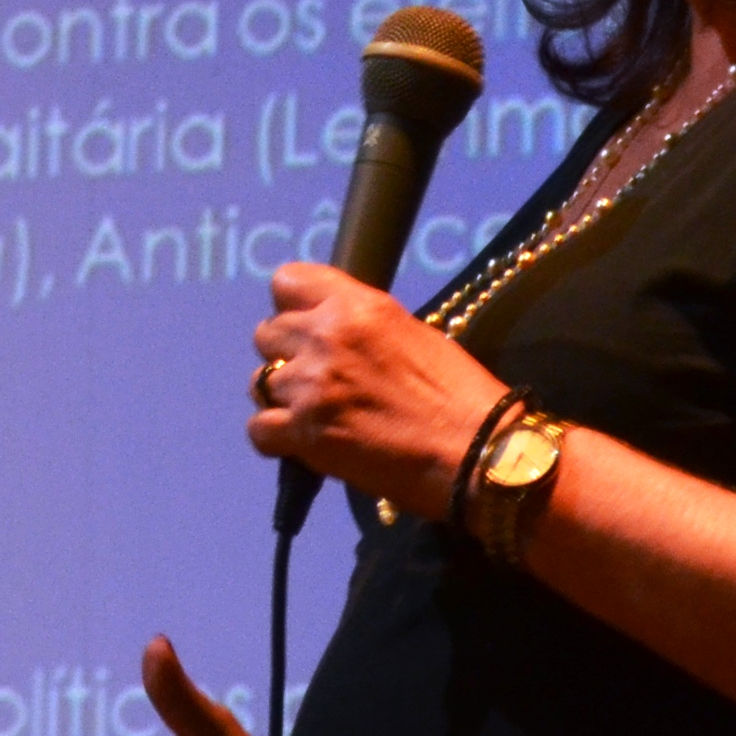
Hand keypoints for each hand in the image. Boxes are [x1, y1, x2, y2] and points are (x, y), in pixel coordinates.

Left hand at [246, 261, 509, 518]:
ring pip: (258, 382)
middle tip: (316, 380)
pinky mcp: (303, 434)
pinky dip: (275, 439)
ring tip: (315, 415)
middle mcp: (325, 336)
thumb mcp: (413, 335)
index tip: (306, 327)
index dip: (291, 306)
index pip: (287, 281)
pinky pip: (257, 430)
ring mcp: (309, 386)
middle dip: (285, 355)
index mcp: (356, 306)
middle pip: (266, 333)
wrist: (479, 455)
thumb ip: (363, 328)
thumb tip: (334, 334)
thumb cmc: (460, 396)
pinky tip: (302, 444)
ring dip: (282, 398)